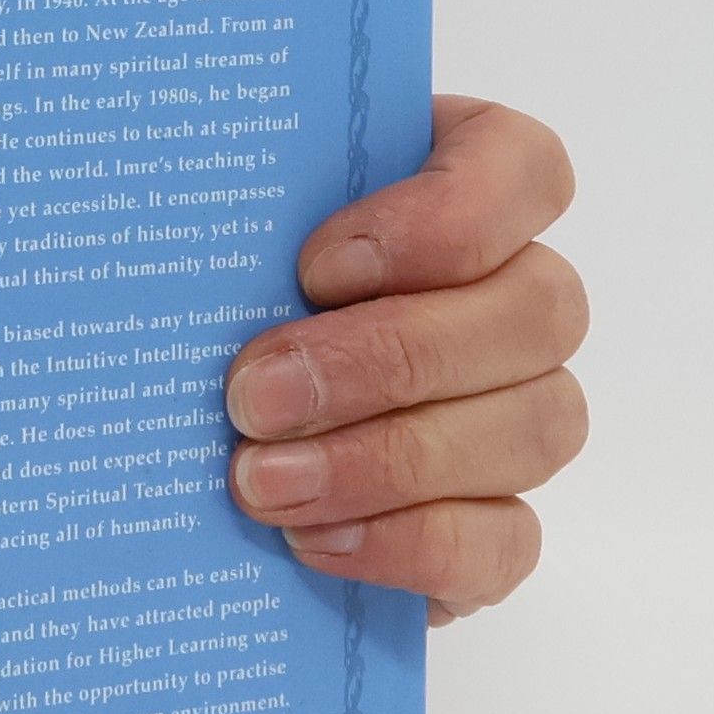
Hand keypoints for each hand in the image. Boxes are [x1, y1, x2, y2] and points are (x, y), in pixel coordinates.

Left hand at [224, 95, 587, 624]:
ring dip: (389, 462)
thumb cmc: (213, 296)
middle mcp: (518, 297)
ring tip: (263, 482)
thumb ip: (230, 211)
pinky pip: (506, 542)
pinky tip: (315, 539)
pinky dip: (411, 544)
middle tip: (254, 397)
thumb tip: (178, 213)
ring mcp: (524, 413)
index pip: (522, 169)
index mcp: (466, 188)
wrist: (193, 426)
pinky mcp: (497, 523)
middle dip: (384, 359)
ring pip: (532, 427)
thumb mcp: (217, 230)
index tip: (314, 268)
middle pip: (535, 312)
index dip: (440, 218)